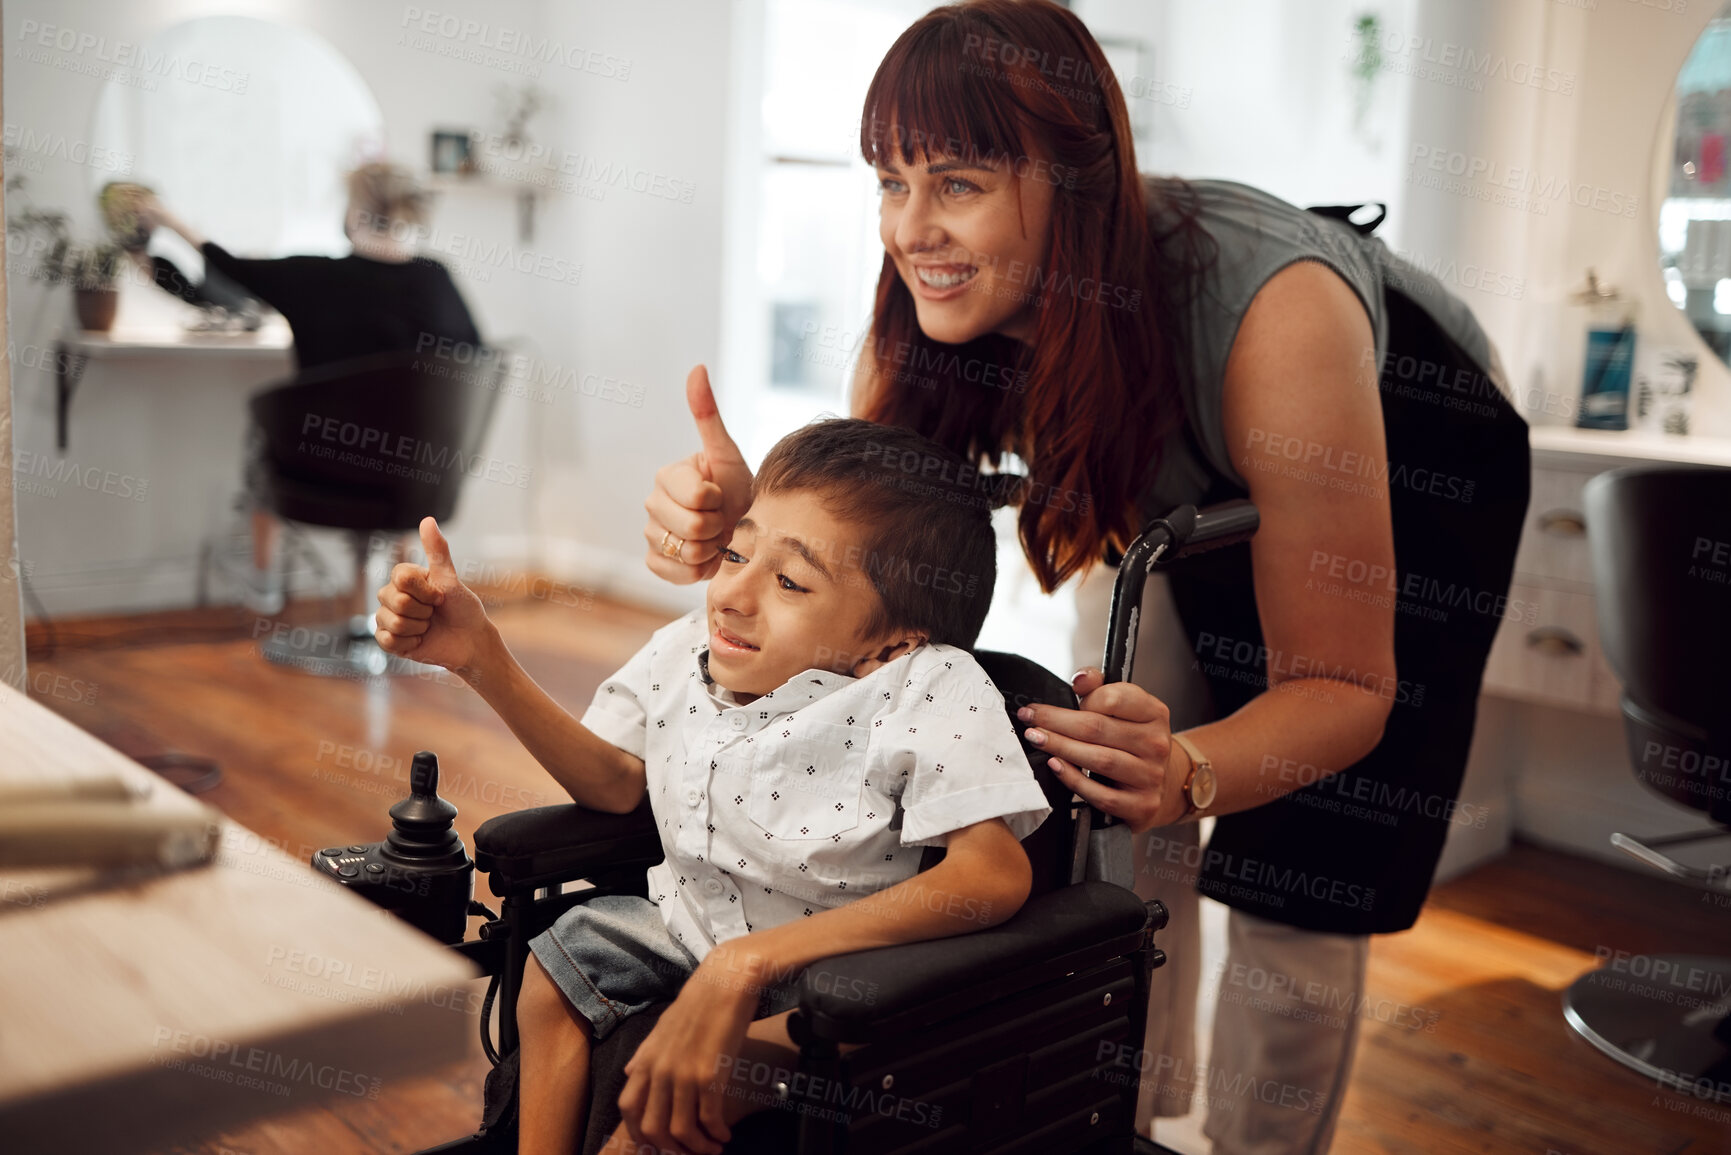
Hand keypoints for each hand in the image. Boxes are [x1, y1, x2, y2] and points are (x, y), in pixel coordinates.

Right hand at [374, 516, 490, 674]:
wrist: (469, 641)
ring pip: (392, 622)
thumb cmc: (462, 608)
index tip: (440, 596)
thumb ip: (437, 551)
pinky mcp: (389, 640)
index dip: (425, 591)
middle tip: (434, 613)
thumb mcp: (450, 579)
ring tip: (428, 627)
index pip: (401, 578)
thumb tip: (428, 520)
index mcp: (405, 579)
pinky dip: (409, 643)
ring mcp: (388, 618)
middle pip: (395, 600)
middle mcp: (392, 596)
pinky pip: (387, 641)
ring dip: (418, 628)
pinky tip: (419, 640)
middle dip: (423, 610)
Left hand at [617, 953, 757, 1153]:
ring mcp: (684, 1074)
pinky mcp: (711, 1074)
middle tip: (688, 1153)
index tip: (659, 1145)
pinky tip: (726, 1135)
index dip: (640, 1135)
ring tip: (713, 1149)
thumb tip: (627, 1073)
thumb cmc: (697, 1002)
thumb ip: (644, 1054)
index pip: (628, 1109)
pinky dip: (717, 1134)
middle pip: (653, 1129)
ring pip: (681, 1131)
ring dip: (698, 1148)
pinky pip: (709, 1119)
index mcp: (646, 1060)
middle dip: (671, 1150)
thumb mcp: (662, 1027)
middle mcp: (660, 1070)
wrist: (725, 982)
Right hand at [643, 365, 752, 583]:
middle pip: (689, 525)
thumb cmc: (738, 490)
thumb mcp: (728, 454)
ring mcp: (650, 533)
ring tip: (714, 538)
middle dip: (714, 526)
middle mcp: (652, 502)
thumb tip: (697, 367)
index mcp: (667, 475)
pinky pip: (671, 570)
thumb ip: (708, 416)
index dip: (718, 501)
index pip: (697, 496)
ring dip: (707, 549)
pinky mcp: (654, 561)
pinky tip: (703, 557)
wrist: (744, 530)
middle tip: (721, 520)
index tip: (723, 496)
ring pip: (682, 550)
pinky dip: (694, 570)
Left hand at [1016, 667, 1188, 832]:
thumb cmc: (1131, 739)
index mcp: (1154, 713)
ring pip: (1099, 759)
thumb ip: (1100, 687)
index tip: (1054, 703)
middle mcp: (1157, 744)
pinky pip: (1102, 794)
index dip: (1081, 700)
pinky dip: (1074, 780)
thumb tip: (1080, 679)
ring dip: (1061, 747)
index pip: (1114, 698)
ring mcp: (1151, 776)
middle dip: (1056, 722)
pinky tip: (1056, 766)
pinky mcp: (1142, 805)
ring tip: (1037, 739)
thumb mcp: (1125, 707)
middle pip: (1098, 728)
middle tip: (1030, 719)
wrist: (1159, 781)